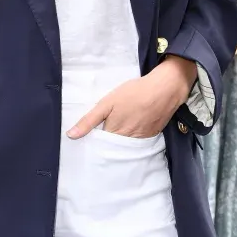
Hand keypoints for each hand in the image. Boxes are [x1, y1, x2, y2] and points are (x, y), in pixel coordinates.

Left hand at [67, 56, 194, 138]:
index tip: (90, 138)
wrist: (165, 88)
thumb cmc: (134, 93)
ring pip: (126, 145)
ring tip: (117, 132)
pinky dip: (134, 138)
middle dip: (107, 144)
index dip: (94, 141)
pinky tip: (132, 128)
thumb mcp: (106, 103)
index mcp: (114, 133)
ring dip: (120, 142)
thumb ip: (88, 121)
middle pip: (113, 147)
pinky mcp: (152, 135)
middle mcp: (128, 141)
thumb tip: (71, 136)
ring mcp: (142, 139)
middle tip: (103, 134)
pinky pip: (139, 141)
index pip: (99, 145)